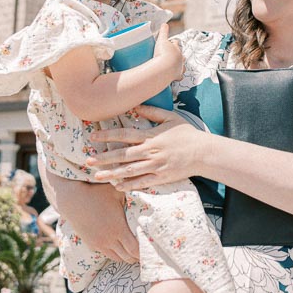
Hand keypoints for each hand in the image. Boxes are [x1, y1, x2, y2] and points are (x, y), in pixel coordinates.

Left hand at [87, 107, 206, 189]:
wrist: (204, 153)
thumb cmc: (187, 134)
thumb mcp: (170, 117)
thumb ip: (152, 112)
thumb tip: (135, 106)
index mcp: (151, 136)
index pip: (125, 134)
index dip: (108, 135)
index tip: (93, 137)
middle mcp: (151, 151)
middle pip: (123, 155)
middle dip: (104, 158)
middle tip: (88, 161)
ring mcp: (156, 166)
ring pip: (129, 170)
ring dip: (112, 173)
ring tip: (97, 176)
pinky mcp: (161, 177)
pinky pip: (142, 182)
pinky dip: (129, 185)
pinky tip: (117, 186)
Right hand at [151, 22, 184, 81]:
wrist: (164, 67)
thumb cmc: (162, 53)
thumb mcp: (162, 40)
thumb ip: (163, 31)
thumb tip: (164, 23)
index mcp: (176, 49)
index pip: (175, 43)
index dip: (172, 43)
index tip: (170, 43)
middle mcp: (180, 58)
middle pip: (180, 54)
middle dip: (177, 54)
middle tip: (172, 54)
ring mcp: (179, 67)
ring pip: (182, 65)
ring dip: (179, 64)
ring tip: (175, 65)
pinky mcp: (177, 75)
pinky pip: (179, 76)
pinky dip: (178, 76)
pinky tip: (175, 76)